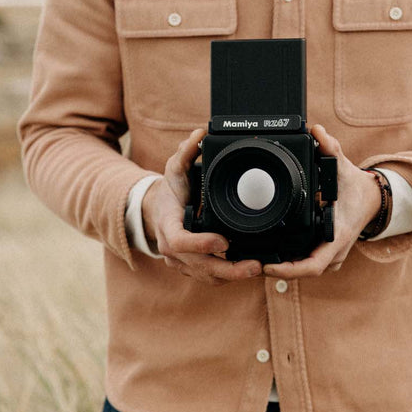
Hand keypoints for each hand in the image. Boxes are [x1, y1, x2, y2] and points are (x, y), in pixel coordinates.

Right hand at [142, 128, 262, 284]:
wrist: (155, 212)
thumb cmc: (169, 192)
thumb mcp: (174, 168)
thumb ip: (186, 151)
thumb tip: (200, 133)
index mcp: (168, 225)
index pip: (180, 241)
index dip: (201, 243)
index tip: (223, 240)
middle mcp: (172, 249)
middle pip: (199, 266)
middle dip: (228, 269)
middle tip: (254, 266)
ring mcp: (180, 262)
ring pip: (206, 276)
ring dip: (231, 276)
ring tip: (256, 269)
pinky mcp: (191, 269)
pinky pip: (209, 278)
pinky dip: (228, 277)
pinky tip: (246, 271)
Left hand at [263, 124, 381, 278]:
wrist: (373, 199)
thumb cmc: (357, 187)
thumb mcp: (344, 166)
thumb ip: (330, 148)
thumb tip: (317, 131)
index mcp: (338, 235)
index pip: (313, 265)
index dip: (290, 270)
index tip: (269, 267)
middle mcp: (334, 250)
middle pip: (303, 272)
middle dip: (278, 271)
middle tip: (252, 262)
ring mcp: (331, 255)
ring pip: (304, 270)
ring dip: (282, 268)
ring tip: (256, 259)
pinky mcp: (326, 254)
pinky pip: (306, 264)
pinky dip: (290, 263)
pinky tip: (270, 256)